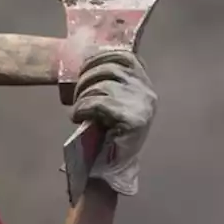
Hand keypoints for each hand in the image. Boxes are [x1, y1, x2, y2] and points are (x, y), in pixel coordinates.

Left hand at [69, 50, 156, 194]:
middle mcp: (147, 91)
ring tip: (78, 109)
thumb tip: (86, 61)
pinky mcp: (132, 119)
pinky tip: (77, 117)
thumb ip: (108, 81)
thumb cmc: (108, 133)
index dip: (99, 57)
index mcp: (144, 84)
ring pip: (102, 85)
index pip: (124, 56)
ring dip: (82, 96)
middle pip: (109, 68)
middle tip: (76, 96)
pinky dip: (82, 108)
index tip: (83, 69)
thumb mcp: (111, 100)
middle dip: (85, 79)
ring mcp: (142, 105)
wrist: (113, 167)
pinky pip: (98, 103)